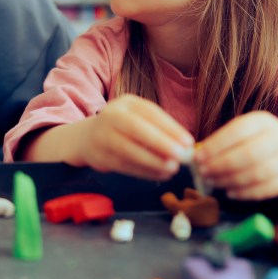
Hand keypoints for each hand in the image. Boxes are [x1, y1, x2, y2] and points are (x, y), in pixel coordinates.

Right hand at [70, 95, 193, 180]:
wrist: (89, 138)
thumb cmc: (124, 127)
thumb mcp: (139, 118)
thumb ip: (160, 128)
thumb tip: (186, 145)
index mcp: (126, 103)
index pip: (150, 113)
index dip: (171, 128)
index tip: (189, 142)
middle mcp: (111, 116)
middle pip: (137, 129)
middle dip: (161, 144)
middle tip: (181, 157)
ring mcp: (103, 136)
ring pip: (129, 150)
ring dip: (153, 162)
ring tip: (172, 168)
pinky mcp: (100, 156)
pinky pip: (124, 165)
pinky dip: (144, 172)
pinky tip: (160, 175)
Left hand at [194, 111, 277, 199]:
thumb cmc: (259, 140)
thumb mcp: (244, 132)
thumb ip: (223, 142)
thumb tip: (197, 155)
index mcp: (262, 121)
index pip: (237, 131)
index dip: (216, 146)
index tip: (198, 158)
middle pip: (249, 154)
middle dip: (222, 166)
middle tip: (204, 173)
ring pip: (258, 173)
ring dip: (232, 181)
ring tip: (214, 183)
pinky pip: (268, 189)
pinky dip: (247, 193)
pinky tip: (231, 192)